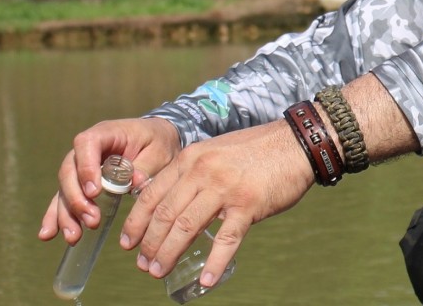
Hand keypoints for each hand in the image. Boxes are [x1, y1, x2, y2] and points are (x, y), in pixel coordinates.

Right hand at [37, 117, 181, 244]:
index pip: (86, 144)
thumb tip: (134, 182)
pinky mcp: (80, 183)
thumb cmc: (157, 142)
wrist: (155, 141)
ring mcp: (79, 167)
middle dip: (77, 199)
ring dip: (67, 214)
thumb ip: (146, 165)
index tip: (95, 192)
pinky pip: (63, 199)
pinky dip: (56, 216)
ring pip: (64, 189)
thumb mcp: (160, 150)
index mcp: (105, 133)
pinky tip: (48, 234)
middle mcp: (86, 149)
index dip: (86, 167)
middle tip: (92, 220)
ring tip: (74, 237)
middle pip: (69, 171)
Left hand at [120, 121, 315, 286]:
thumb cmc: (255, 151)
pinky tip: (206, 280)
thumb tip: (169, 201)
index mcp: (190, 159)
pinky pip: (226, 239)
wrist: (295, 143)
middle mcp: (202, 172)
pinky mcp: (249, 204)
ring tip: (159, 272)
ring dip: (169, 254)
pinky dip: (215, 263)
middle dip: (150, 244)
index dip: (136, 222)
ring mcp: (225, 189)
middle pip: (165, 214)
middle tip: (143, 265)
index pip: (151, 194)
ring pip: (186, 227)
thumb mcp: (213, 152)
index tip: (128, 242)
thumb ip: (191, 173)